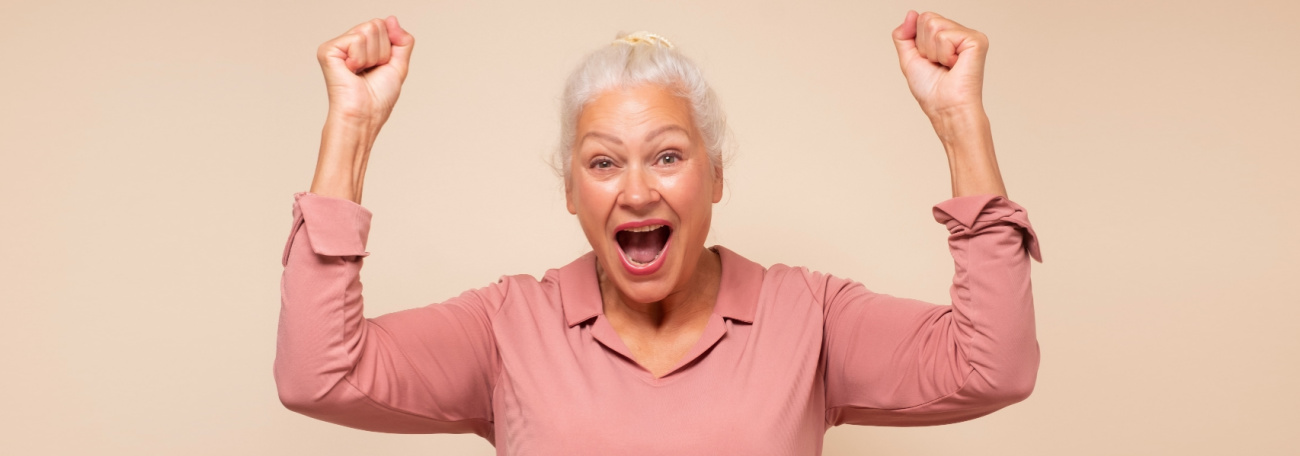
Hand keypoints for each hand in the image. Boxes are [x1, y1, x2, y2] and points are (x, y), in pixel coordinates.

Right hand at [316, 16, 414, 128]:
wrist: (364, 116)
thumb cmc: (378, 98)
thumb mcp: (398, 65)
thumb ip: (402, 41)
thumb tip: (391, 19)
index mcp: (362, 46)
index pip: (383, 25)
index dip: (389, 48)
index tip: (379, 67)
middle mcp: (347, 43)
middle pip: (376, 24)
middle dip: (382, 51)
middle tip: (370, 71)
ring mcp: (336, 46)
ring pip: (369, 29)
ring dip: (373, 56)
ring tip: (361, 73)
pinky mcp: (328, 50)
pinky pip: (357, 39)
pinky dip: (361, 58)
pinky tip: (351, 71)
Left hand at [891, 11, 1006, 198]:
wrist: (945, 109)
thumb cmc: (932, 91)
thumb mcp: (909, 59)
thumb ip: (904, 35)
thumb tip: (911, 14)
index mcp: (947, 36)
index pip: (922, 19)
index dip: (918, 43)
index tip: (929, 62)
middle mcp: (960, 33)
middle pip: (927, 19)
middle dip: (924, 46)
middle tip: (937, 65)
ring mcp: (970, 36)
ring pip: (934, 25)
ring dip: (932, 52)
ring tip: (945, 66)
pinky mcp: (976, 40)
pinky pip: (944, 35)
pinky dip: (943, 54)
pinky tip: (954, 65)